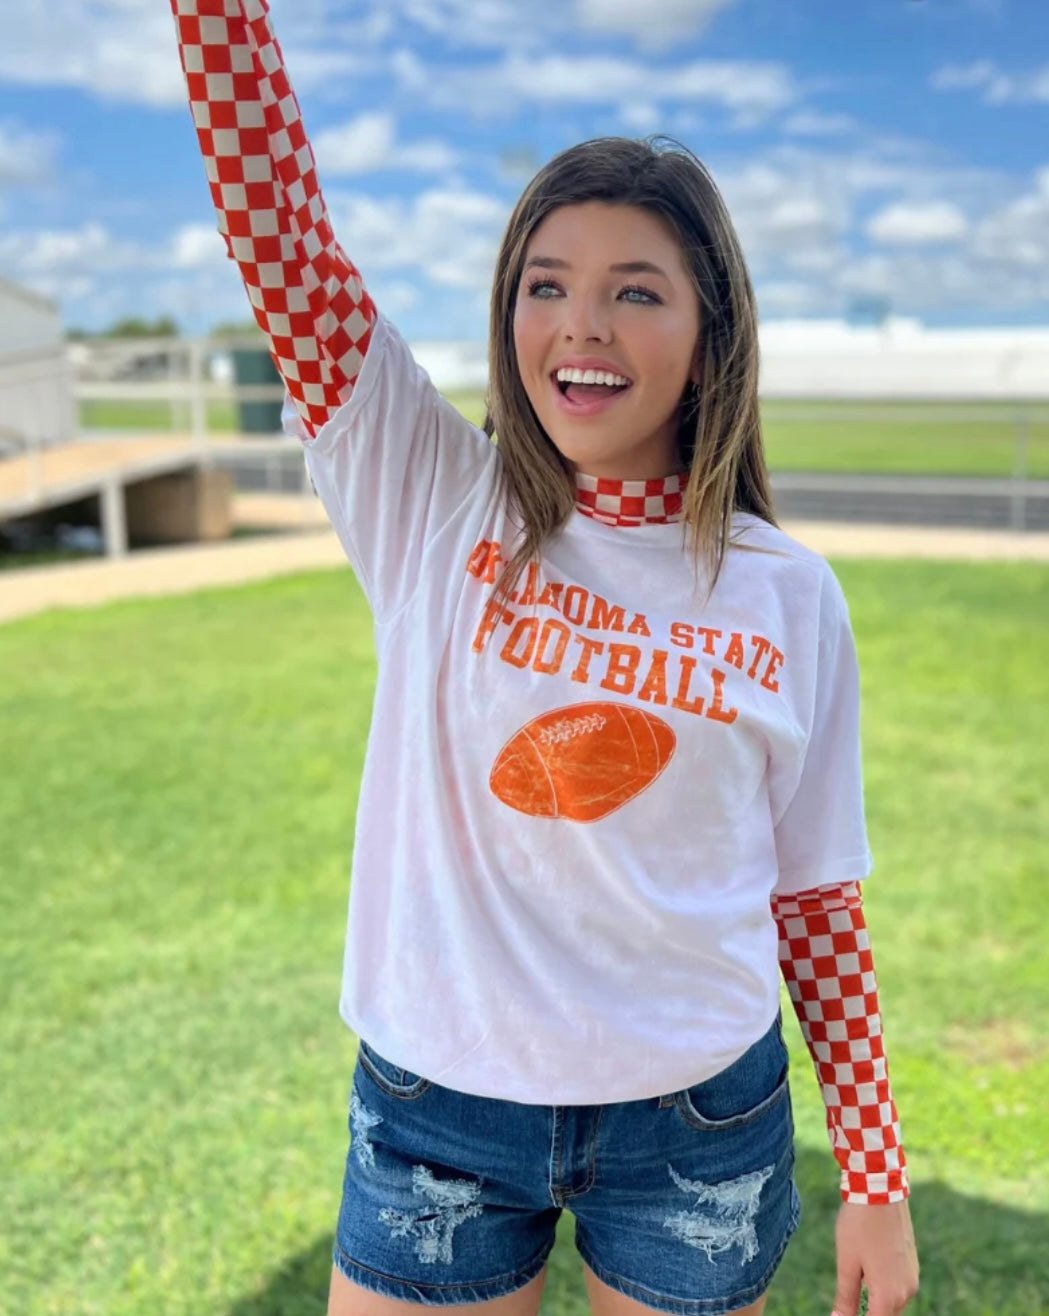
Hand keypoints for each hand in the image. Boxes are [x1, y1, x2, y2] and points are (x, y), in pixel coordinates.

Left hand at [832, 1199, 918, 1315]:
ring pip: (892, 1303)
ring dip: (875, 1301)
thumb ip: (845, 1298)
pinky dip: (883, 1288)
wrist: (881, 1191)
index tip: (844, 1311)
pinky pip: (898, 1287)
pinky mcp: (912, 1265)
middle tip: (846, 1302)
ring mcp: (912, 1278)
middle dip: (867, 1312)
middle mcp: (906, 1292)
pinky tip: (867, 1269)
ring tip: (856, 1279)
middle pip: (885, 1315)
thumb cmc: (859, 1226)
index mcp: (888, 1296)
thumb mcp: (846, 1262)